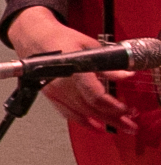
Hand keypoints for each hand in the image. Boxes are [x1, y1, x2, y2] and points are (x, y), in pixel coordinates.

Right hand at [11, 8, 150, 133]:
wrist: (34, 37)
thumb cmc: (59, 38)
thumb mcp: (88, 46)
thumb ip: (107, 64)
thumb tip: (125, 75)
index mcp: (73, 70)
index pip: (95, 96)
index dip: (113, 106)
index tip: (126, 109)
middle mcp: (61, 84)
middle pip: (91, 108)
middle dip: (113, 119)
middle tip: (130, 125)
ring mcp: (54, 91)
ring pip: (81, 113)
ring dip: (101, 122)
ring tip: (118, 127)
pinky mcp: (50, 95)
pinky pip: (66, 113)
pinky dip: (82, 121)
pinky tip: (94, 126)